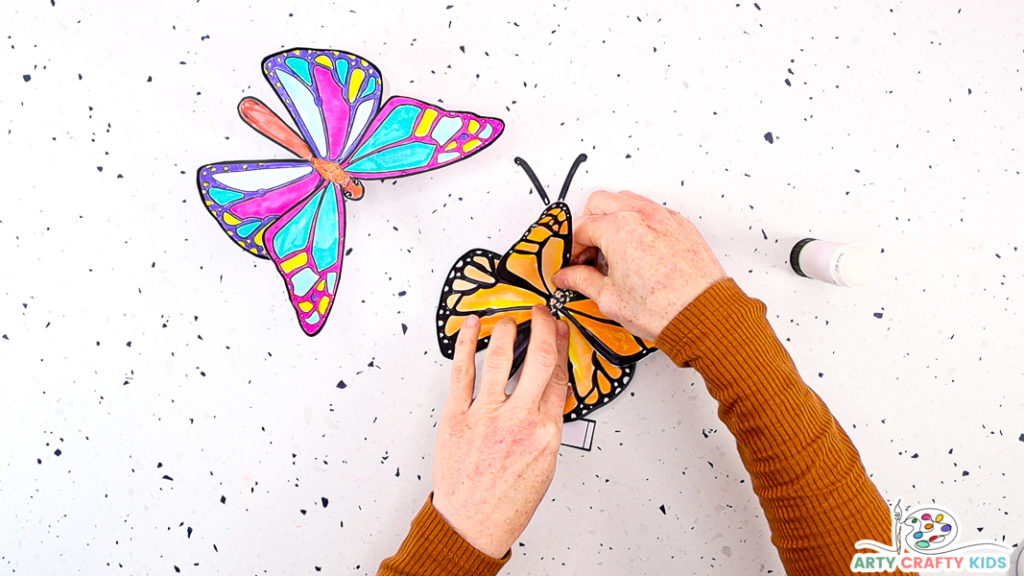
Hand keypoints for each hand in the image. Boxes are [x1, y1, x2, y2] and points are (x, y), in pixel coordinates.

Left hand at [432, 306, 569, 557]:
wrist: (472, 524)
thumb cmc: (506, 502)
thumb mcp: (543, 464)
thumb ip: (545, 425)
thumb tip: (545, 393)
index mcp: (545, 433)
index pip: (558, 375)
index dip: (559, 345)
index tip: (558, 329)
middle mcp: (518, 421)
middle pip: (538, 359)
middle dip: (540, 326)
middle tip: (538, 312)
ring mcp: (486, 417)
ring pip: (499, 358)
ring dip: (506, 330)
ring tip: (507, 320)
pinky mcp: (457, 417)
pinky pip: (462, 371)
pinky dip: (465, 343)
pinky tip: (470, 326)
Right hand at [553, 190, 725, 340]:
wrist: (703, 315)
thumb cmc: (665, 309)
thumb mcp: (610, 299)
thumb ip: (582, 280)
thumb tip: (568, 276)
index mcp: (619, 229)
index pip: (581, 227)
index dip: (571, 248)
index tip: (573, 263)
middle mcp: (641, 216)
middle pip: (599, 203)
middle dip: (587, 225)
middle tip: (588, 252)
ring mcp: (663, 217)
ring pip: (625, 200)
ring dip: (611, 218)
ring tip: (611, 249)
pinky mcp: (680, 224)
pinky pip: (649, 210)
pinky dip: (636, 221)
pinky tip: (635, 248)